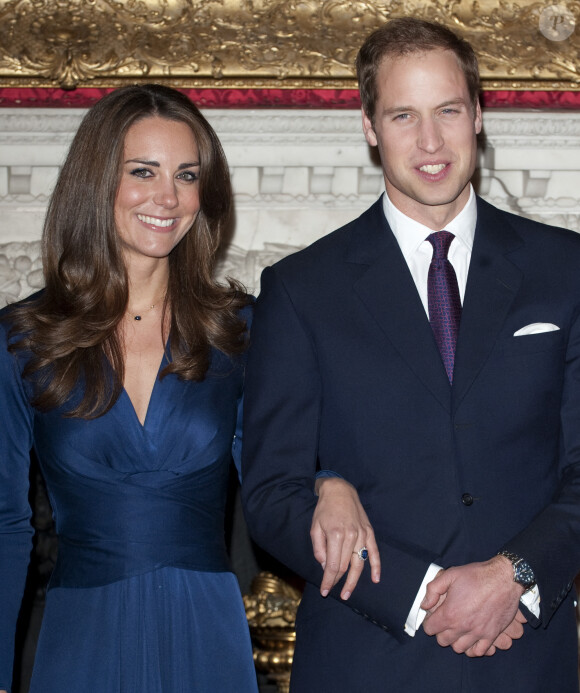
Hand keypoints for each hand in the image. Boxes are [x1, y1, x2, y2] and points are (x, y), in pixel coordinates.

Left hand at [311, 477, 379, 598]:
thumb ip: (319, 549)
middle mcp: (351, 536)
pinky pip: (374, 552)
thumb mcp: (315, 527)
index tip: (324, 591)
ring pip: (359, 563)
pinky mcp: (369, 532)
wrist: (339, 491)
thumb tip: (325, 567)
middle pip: (345, 566)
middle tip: (332, 592)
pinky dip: (376, 566)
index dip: (328, 580)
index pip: (333, 565)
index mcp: (336, 535)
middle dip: (337, 581)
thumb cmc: (324, 509)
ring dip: (354, 580)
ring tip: (347, 593)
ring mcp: (362, 534)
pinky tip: (375, 579)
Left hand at [421, 556, 523, 655]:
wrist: (503, 579)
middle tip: (445, 621)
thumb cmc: (476, 575)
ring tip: (457, 629)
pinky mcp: (491, 635)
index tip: (434, 615)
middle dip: (440, 632)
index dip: (429, 621)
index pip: (430, 629)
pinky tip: (471, 638)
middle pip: (443, 641)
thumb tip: (425, 605)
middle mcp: (462, 626)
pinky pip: (478, 651)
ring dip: (455, 640)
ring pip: (459, 648)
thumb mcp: (450, 575)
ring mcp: (478, 633)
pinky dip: (472, 648)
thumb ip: (433, 590)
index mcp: (450, 613)